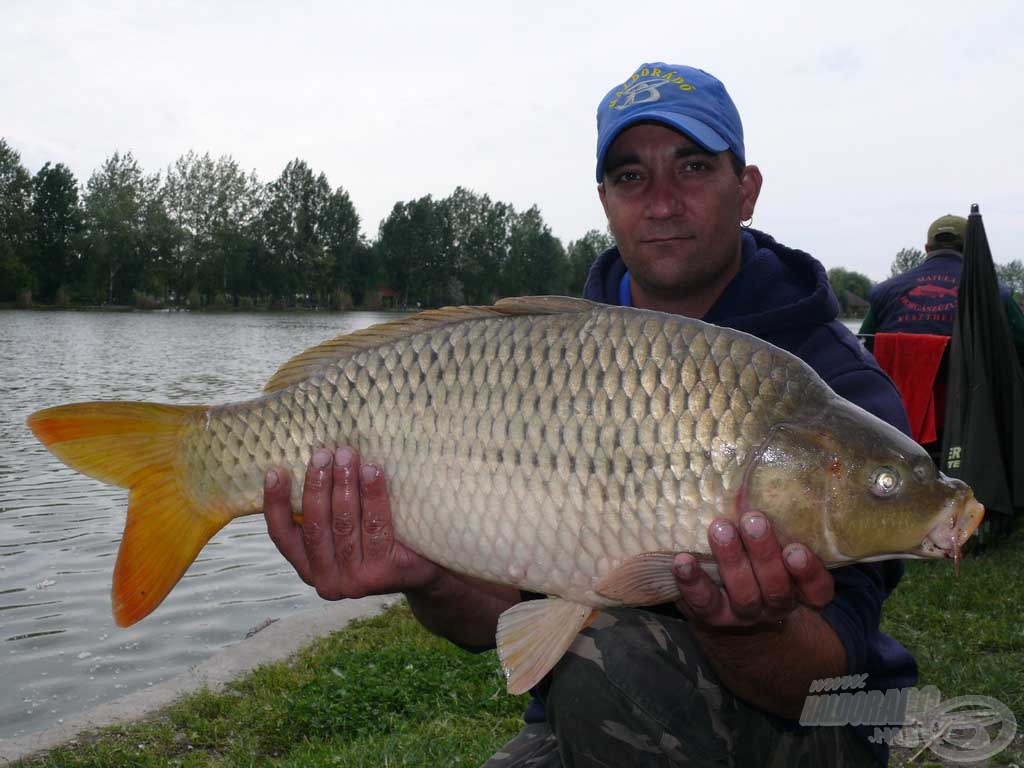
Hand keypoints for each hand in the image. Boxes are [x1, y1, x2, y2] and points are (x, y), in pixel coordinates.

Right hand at [263, 446, 440, 598]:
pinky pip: (375, 526)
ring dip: (344, 485)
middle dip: (317, 486)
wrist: (424, 572)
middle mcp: (326, 581)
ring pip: (343, 525)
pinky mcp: (382, 573)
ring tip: (347, 456)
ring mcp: (355, 580)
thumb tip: (312, 462)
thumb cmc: (379, 541)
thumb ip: (325, 512)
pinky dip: (373, 495)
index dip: (275, 504)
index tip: (276, 472)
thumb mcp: (343, 532)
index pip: (283, 536)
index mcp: (309, 568)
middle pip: (315, 526)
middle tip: (323, 454)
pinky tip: (372, 471)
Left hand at [673, 511, 833, 628]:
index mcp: (798, 589)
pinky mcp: (711, 614)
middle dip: (764, 554)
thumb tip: (758, 476)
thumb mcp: (773, 540)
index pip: (817, 589)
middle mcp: (775, 604)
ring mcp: (743, 613)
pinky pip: (704, 602)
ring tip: (721, 529)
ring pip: (745, 596)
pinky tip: (683, 561)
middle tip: (753, 520)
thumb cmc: (755, 555)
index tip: (796, 549)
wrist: (722, 595)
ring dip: (732, 561)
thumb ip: (776, 521)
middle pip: (776, 589)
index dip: (809, 572)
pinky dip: (693, 582)